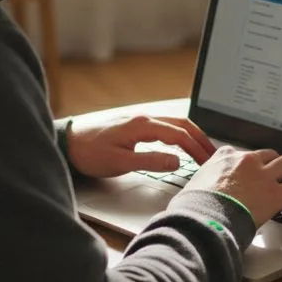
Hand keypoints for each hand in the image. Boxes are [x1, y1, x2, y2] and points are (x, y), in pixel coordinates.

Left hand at [65, 114, 215, 178]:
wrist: (69, 143)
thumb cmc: (90, 153)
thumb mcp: (121, 162)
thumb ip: (151, 162)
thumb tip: (177, 162)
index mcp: (143, 125)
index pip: (179, 135)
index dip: (196, 149)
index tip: (207, 162)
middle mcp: (144, 118)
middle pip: (182, 124)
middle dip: (200, 139)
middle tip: (213, 155)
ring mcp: (140, 120)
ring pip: (174, 123)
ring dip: (191, 135)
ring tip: (202, 150)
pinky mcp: (135, 125)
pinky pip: (165, 126)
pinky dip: (179, 134)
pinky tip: (181, 144)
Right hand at [187, 146, 281, 225]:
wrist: (203, 219)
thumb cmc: (193, 207)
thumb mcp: (192, 187)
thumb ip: (202, 185)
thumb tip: (195, 196)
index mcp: (224, 157)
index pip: (241, 153)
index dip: (249, 161)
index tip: (252, 167)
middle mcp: (245, 160)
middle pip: (268, 154)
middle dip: (275, 161)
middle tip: (281, 170)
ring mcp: (262, 175)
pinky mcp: (275, 193)